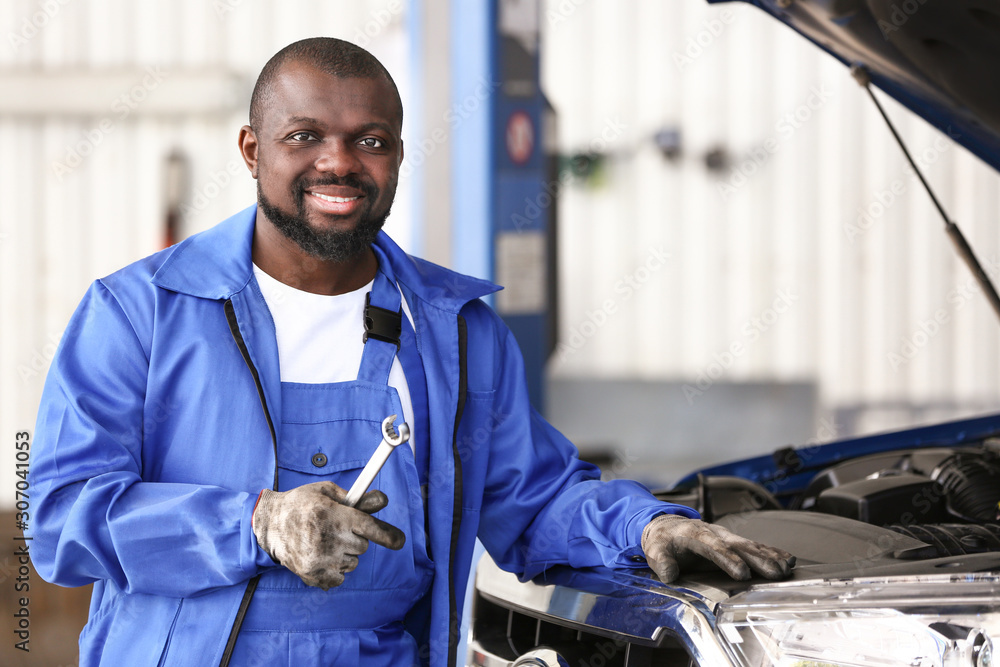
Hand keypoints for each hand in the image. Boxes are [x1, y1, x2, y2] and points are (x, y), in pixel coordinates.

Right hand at [252, 481, 405, 589]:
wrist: (269, 524)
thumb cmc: (302, 504)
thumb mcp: (327, 492)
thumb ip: (357, 499)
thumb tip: (383, 502)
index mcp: (334, 515)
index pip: (369, 528)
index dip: (388, 535)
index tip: (399, 541)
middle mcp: (328, 538)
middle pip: (362, 546)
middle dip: (354, 538)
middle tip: (336, 530)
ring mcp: (320, 559)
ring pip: (352, 562)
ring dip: (345, 555)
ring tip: (325, 542)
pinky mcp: (312, 574)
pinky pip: (340, 578)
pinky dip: (335, 570)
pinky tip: (321, 556)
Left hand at [641, 514, 793, 582]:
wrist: (667, 526)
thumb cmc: (662, 540)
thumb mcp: (654, 549)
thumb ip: (661, 561)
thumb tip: (669, 573)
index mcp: (694, 534)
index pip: (713, 546)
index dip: (728, 559)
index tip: (742, 573)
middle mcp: (714, 532)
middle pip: (738, 545)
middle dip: (758, 559)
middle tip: (775, 573)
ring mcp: (726, 536)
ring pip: (750, 545)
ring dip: (769, 557)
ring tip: (786, 569)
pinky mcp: (733, 542)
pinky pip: (755, 546)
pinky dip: (772, 552)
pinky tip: (788, 560)